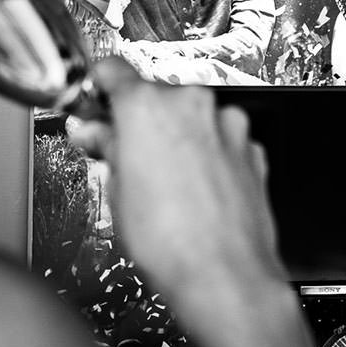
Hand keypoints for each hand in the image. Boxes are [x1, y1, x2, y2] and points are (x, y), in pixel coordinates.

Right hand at [67, 57, 283, 295]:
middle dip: (139, 122)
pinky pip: (219, 139)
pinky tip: (195, 191)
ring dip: (176, 138)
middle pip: (155, 96)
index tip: (94, 104)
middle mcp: (191, 104)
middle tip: (124, 156)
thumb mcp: (116, 193)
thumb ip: (107, 149)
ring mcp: (226, 124)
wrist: (224, 276)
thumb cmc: (170, 243)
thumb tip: (98, 135)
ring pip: (191, 118)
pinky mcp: (251, 147)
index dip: (99, 88)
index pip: (113, 70)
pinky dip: (207, 155)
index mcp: (146, 106)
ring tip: (165, 184)